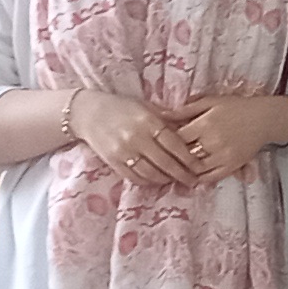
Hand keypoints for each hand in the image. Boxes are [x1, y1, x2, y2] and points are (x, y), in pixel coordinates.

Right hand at [67, 89, 197, 185]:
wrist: (87, 112)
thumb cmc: (122, 107)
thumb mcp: (146, 107)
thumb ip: (166, 119)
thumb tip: (191, 130)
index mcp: (148, 122)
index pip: (174, 144)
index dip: (189, 158)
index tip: (199, 166)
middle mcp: (136, 137)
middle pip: (165, 162)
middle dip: (182, 174)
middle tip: (193, 181)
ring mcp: (123, 151)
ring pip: (151, 173)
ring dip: (166, 180)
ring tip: (176, 181)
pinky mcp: (112, 162)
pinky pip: (134, 177)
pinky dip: (148, 181)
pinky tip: (157, 180)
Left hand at [171, 94, 287, 184]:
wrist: (264, 118)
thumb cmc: (236, 107)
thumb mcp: (210, 102)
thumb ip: (185, 110)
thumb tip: (161, 114)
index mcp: (206, 124)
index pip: (177, 138)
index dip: (166, 142)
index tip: (160, 143)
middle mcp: (213, 141)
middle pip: (185, 155)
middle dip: (173, 158)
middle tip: (162, 160)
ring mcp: (224, 155)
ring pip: (196, 169)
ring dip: (184, 171)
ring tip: (175, 170)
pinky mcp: (233, 165)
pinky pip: (211, 177)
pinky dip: (200, 178)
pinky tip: (193, 176)